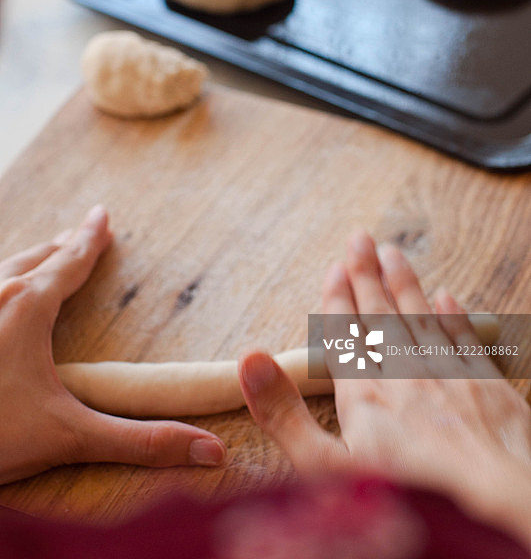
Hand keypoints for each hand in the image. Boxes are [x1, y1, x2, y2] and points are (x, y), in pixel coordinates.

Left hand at [0, 206, 224, 483]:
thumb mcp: (69, 437)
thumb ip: (140, 442)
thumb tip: (211, 452)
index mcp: (28, 308)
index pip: (69, 263)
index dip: (90, 239)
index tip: (102, 214)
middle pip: (34, 258)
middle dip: (61, 245)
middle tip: (81, 232)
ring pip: (1, 269)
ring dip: (27, 259)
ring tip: (42, 255)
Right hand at [239, 232, 530, 545]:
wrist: (493, 502)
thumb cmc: (407, 497)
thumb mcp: (324, 469)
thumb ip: (283, 415)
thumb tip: (249, 360)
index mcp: (363, 395)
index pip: (346, 333)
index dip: (338, 299)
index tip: (334, 268)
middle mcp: (404, 374)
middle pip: (380, 314)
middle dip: (367, 274)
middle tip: (359, 238)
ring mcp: (447, 375)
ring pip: (419, 316)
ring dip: (404, 283)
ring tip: (392, 253)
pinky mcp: (486, 387)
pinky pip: (464, 338)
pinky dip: (453, 315)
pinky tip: (446, 297)